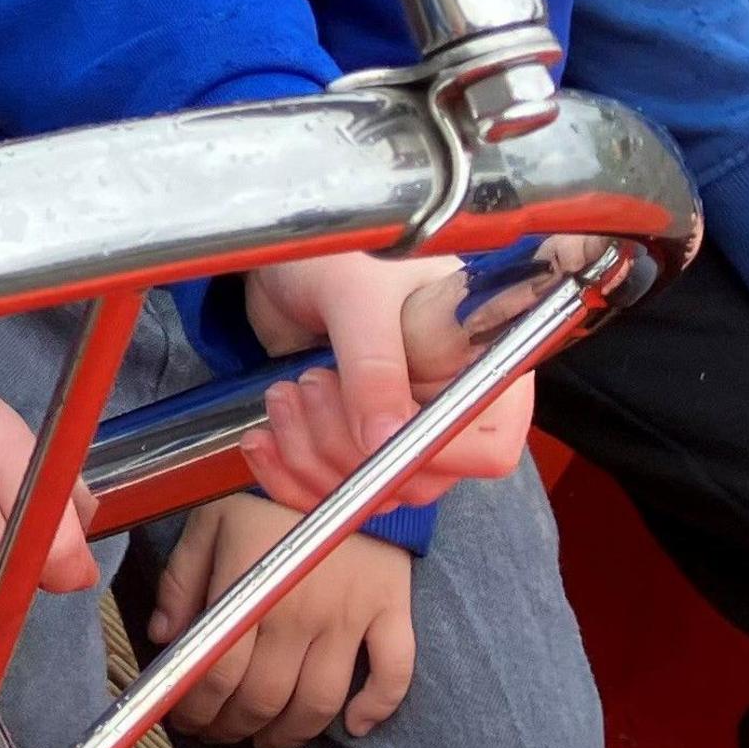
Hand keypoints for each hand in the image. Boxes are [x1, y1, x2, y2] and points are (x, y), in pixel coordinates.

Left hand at [144, 494, 414, 747]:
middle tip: (219, 734)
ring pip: (319, 701)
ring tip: (266, 741)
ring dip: (290, 734)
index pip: (217, 673)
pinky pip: (395, 673)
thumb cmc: (267, 492)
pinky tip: (354, 726)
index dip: (196, 707)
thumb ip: (181, 580)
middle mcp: (301, 610)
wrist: (342, 459)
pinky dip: (377, 708)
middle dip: (234, 727)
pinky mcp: (390, 610)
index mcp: (249, 588)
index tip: (185, 719)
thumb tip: (161, 637)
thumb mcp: (208, 522)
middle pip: (264, 697)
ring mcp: (350, 615)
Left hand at [241, 255, 530, 511]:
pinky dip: (287, 474)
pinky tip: (262, 438)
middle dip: (344, 446)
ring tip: (285, 393)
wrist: (285, 260)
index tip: (372, 429)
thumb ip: (375, 363)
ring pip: (367, 492)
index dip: (429, 453)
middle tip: (309, 384)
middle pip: (415, 480)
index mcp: (480, 366)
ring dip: (308, 455)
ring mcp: (398, 428)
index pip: (486, 449)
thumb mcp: (358, 296)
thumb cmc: (339, 255)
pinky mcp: (350, 439)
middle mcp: (447, 407)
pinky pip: (327, 490)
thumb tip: (385, 438)